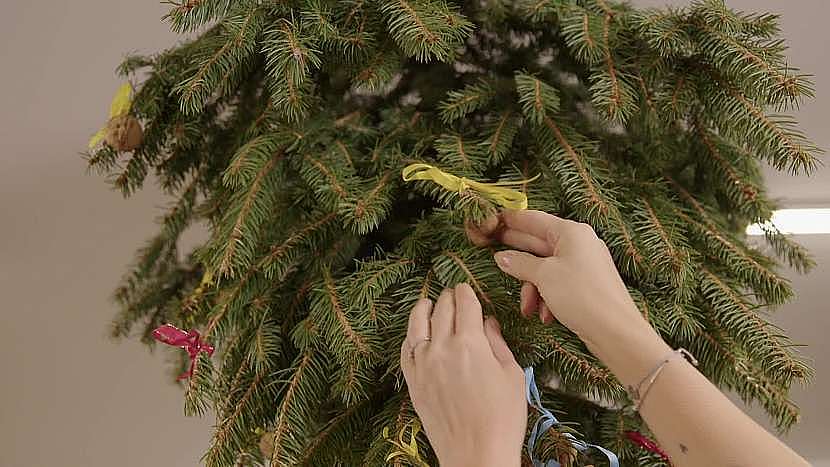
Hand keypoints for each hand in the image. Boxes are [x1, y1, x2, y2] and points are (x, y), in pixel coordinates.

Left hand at [400, 284, 525, 466]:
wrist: (476, 454)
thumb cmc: (502, 418)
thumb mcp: (512, 375)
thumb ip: (497, 343)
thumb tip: (488, 323)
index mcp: (470, 342)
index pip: (464, 303)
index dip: (466, 292)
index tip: (466, 288)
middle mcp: (442, 347)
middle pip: (441, 309)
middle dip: (448, 297)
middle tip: (452, 294)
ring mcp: (423, 364)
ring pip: (418, 324)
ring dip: (424, 308)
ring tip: (427, 302)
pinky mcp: (413, 382)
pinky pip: (406, 350)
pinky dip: (410, 336)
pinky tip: (415, 333)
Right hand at [467, 210, 669, 387]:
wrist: (616, 331)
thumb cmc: (581, 296)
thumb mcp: (544, 276)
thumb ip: (520, 263)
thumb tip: (501, 257)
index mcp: (571, 232)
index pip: (533, 219)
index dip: (510, 220)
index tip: (490, 221)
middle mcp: (579, 243)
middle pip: (538, 243)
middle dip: (516, 256)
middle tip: (491, 254)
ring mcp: (583, 264)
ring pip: (545, 269)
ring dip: (532, 287)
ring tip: (527, 307)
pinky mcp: (585, 285)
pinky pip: (557, 283)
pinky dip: (547, 297)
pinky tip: (545, 315)